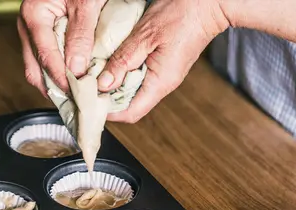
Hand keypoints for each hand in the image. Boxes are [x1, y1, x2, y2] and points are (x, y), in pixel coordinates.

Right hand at [17, 0, 106, 95]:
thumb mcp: (85, 4)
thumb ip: (80, 35)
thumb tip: (75, 69)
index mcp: (34, 15)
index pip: (45, 56)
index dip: (60, 78)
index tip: (76, 92)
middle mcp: (28, 26)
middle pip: (35, 70)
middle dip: (54, 88)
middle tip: (75, 102)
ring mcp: (32, 33)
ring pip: (38, 68)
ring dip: (55, 84)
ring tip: (74, 96)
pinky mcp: (41, 36)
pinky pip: (45, 61)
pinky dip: (57, 73)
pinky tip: (72, 81)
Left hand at [99, 0, 229, 122]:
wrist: (208, 3)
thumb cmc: (182, 14)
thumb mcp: (146, 35)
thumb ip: (123, 60)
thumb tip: (103, 84)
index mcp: (160, 83)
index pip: (131, 113)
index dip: (108, 112)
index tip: (89, 101)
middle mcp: (162, 84)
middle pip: (129, 105)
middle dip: (107, 99)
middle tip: (87, 86)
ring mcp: (163, 75)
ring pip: (132, 91)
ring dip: (113, 85)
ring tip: (95, 74)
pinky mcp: (161, 65)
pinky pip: (138, 77)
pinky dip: (122, 73)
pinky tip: (110, 63)